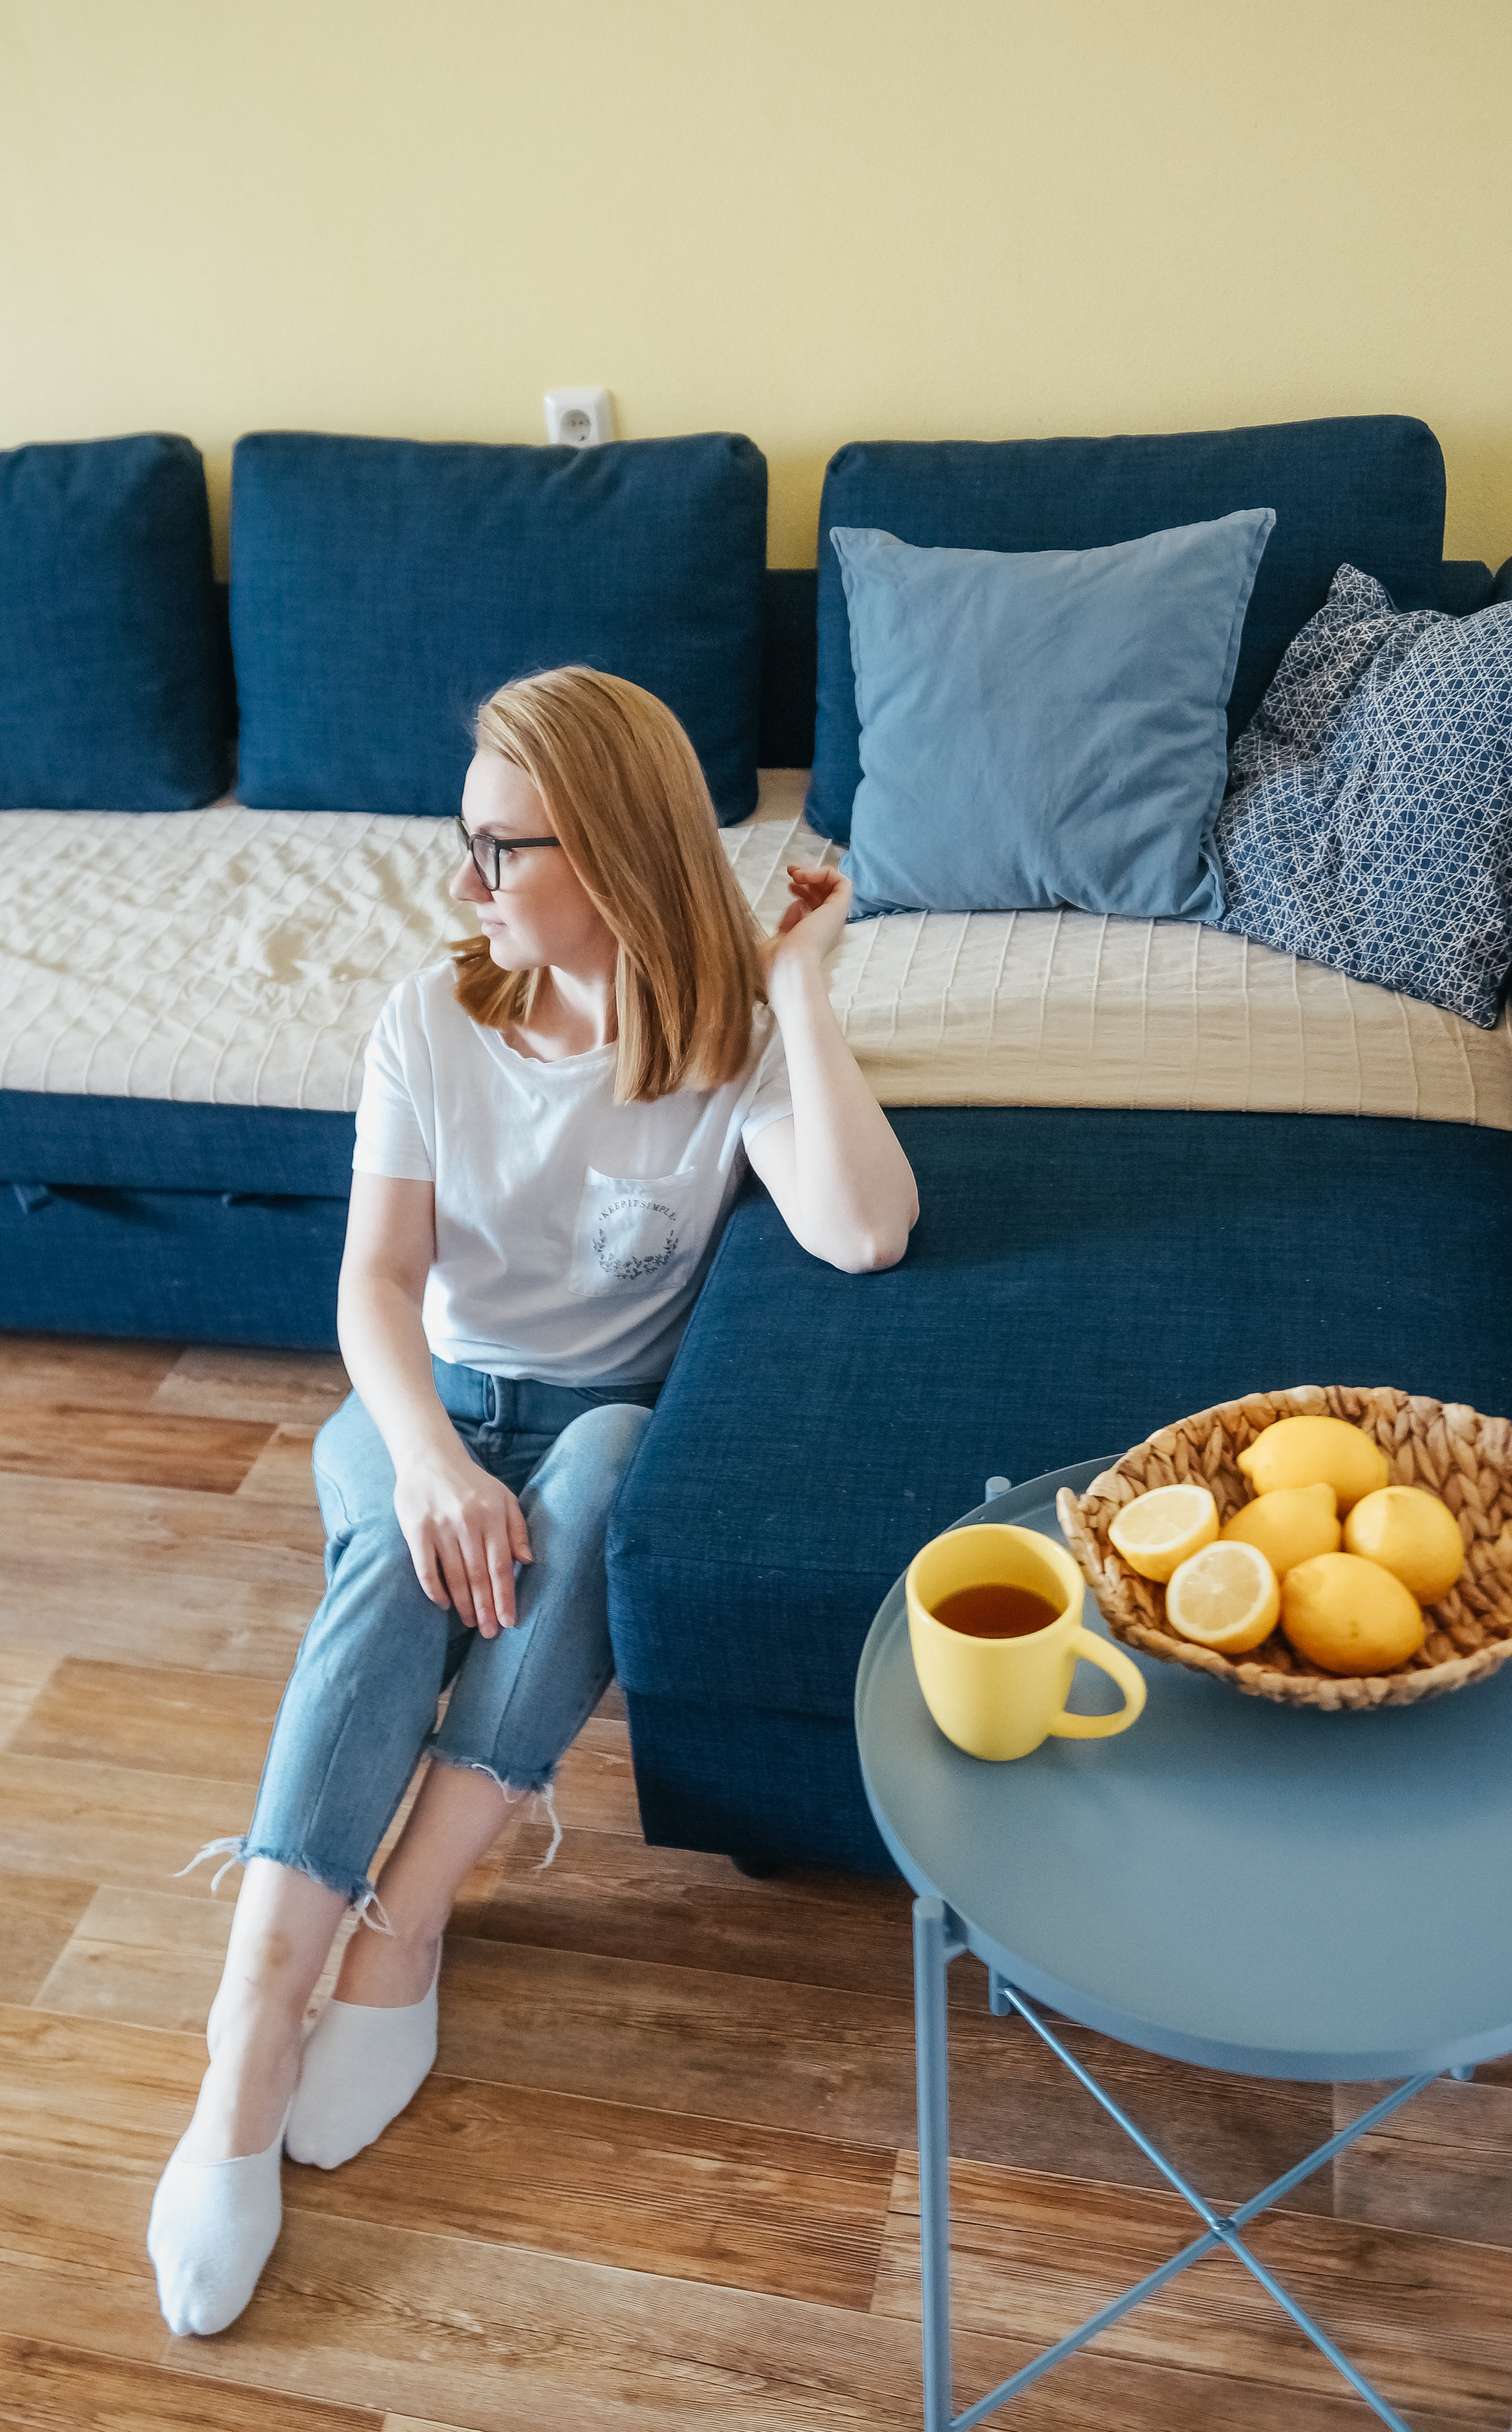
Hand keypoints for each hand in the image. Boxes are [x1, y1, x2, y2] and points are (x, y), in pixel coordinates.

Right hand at [392, 1452, 531, 1637]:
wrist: (430, 1458)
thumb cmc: (472, 1483)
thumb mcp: (504, 1498)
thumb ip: (517, 1529)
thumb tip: (528, 1562)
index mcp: (493, 1515)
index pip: (501, 1566)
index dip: (505, 1597)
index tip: (509, 1622)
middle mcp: (468, 1522)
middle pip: (479, 1576)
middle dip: (486, 1608)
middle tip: (490, 1633)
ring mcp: (440, 1526)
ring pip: (454, 1576)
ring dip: (463, 1604)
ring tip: (470, 1624)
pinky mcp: (416, 1529)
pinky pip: (426, 1568)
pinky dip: (435, 1590)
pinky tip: (444, 1605)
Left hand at [761, 865, 850, 981]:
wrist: (789, 964)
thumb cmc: (779, 958)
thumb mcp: (780, 936)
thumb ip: (789, 921)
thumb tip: (798, 904)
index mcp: (817, 934)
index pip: (818, 905)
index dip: (805, 890)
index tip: (789, 884)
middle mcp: (829, 924)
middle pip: (827, 893)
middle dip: (809, 877)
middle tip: (790, 871)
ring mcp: (835, 916)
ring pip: (836, 885)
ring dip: (815, 872)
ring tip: (795, 873)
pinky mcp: (839, 908)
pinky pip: (842, 881)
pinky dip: (824, 872)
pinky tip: (805, 876)